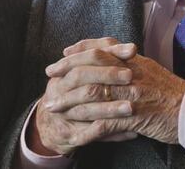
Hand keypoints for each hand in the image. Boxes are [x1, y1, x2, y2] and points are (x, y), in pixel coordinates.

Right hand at [30, 38, 138, 155]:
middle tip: (130, 76)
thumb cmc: (75, 95)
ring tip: (132, 108)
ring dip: (110, 108)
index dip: (110, 52)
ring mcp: (62, 112)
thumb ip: (104, 61)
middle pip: (82, 77)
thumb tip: (132, 48)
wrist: (52, 127)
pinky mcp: (69, 134)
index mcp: (66, 71)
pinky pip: (91, 135)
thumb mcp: (83, 75)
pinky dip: (113, 135)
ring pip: (85, 108)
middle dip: (107, 75)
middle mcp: (60, 88)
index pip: (88, 55)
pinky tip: (132, 133)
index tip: (132, 50)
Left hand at [48, 41, 184, 144]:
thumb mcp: (151, 69)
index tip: (64, 53)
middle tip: (50, 75)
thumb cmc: (173, 93)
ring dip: (70, 100)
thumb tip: (114, 53)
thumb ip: (131, 62)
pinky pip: (104, 119)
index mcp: (135, 61)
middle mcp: (131, 73)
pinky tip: (73, 126)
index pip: (102, 48)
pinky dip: (86, 123)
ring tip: (53, 105)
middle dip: (67, 71)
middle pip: (92, 67)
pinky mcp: (134, 117)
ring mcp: (132, 95)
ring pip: (93, 93)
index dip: (80, 49)